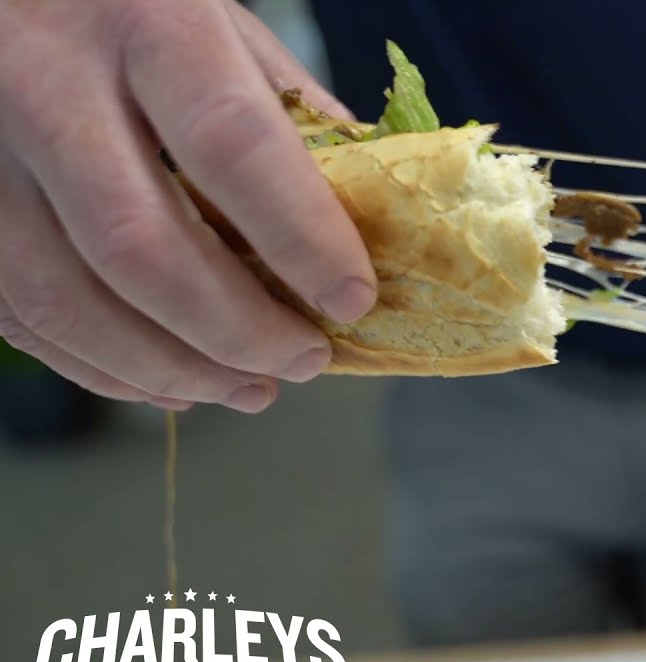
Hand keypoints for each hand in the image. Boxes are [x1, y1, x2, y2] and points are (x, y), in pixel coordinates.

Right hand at [0, 0, 375, 413]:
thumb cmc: (124, 0)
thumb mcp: (214, 16)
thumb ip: (282, 106)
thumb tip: (362, 213)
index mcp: (146, 23)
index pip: (232, 145)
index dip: (300, 237)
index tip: (352, 299)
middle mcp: (46, 84)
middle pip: (142, 245)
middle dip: (236, 329)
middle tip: (306, 361)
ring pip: (65, 298)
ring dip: (170, 367)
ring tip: (250, 388)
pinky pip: (19, 315)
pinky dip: (103, 367)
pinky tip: (172, 383)